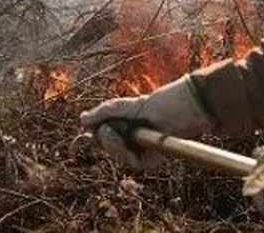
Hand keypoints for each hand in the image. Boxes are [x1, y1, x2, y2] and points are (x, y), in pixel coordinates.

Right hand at [80, 75, 211, 167]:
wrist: (182, 108)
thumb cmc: (158, 103)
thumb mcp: (125, 106)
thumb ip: (103, 113)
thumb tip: (81, 120)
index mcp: (127, 127)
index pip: (104, 136)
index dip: (96, 133)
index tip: (90, 125)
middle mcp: (133, 140)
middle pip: (107, 148)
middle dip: (102, 139)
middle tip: (105, 128)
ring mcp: (141, 151)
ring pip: (116, 156)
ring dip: (110, 144)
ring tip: (111, 131)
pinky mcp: (150, 160)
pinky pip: (129, 161)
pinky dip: (121, 151)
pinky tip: (121, 139)